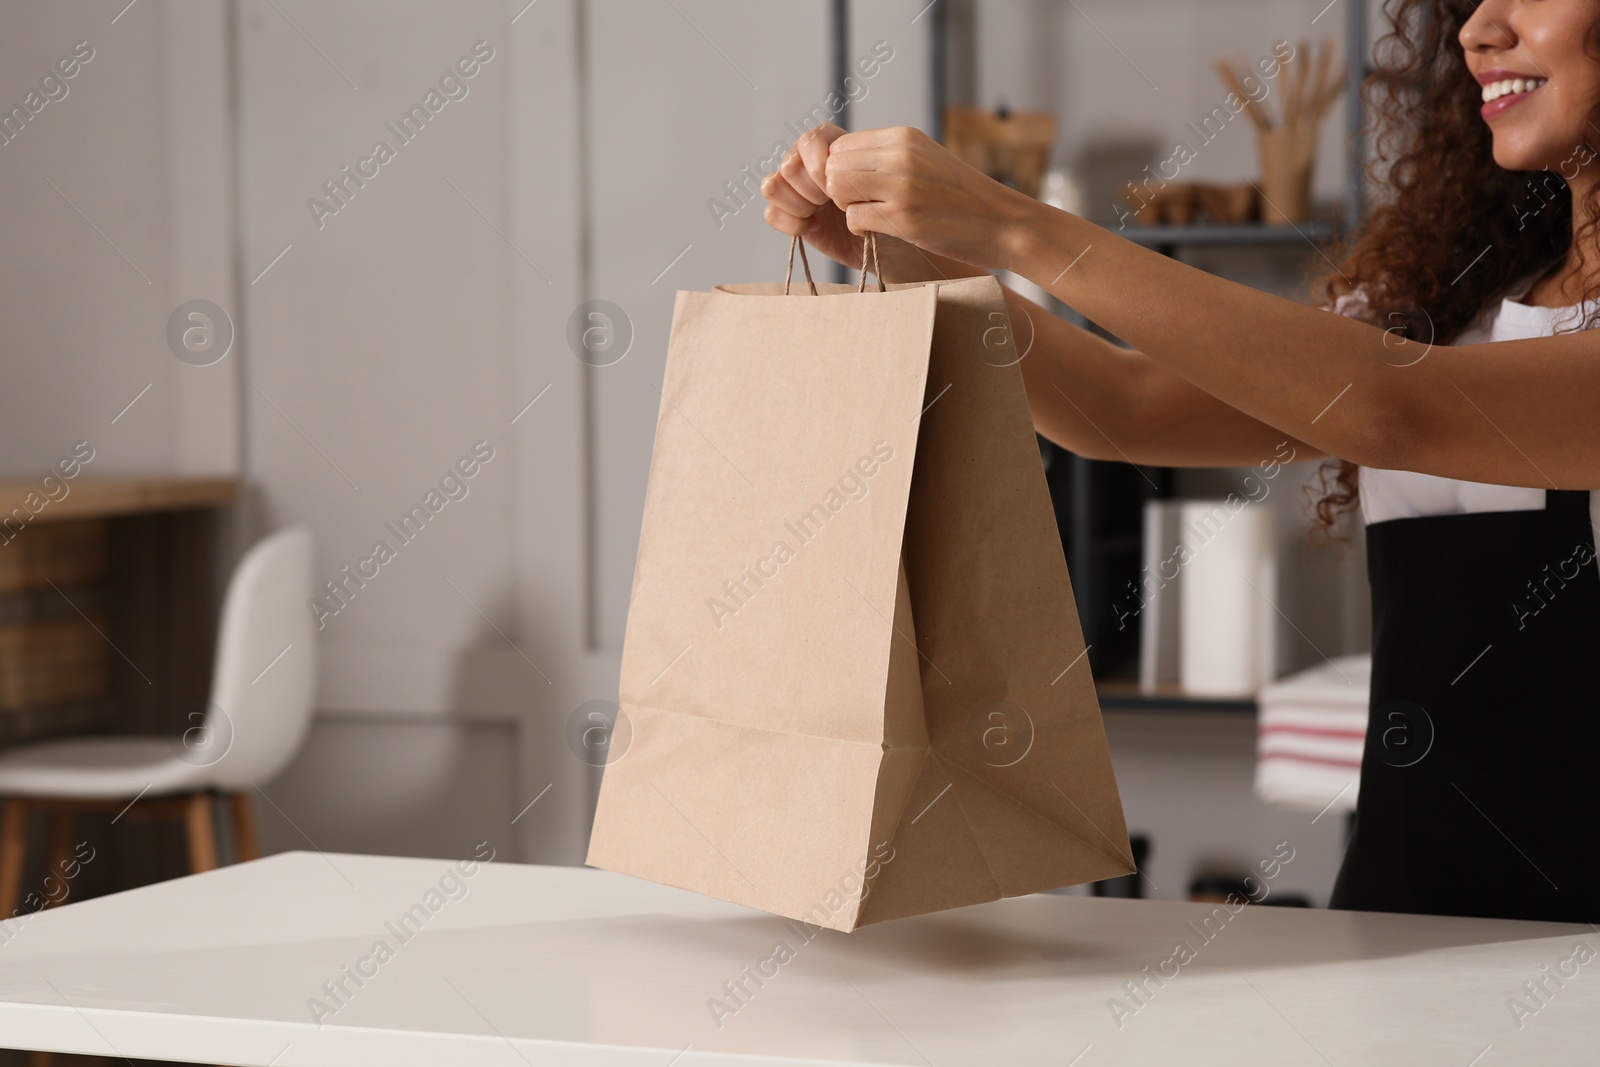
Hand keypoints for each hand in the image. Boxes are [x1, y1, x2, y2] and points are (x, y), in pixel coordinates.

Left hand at [823, 126, 1041, 271]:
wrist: (1003, 222)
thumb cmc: (961, 198)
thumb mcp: (925, 160)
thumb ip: (888, 157)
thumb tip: (841, 161)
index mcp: (903, 137)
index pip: (840, 144)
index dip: (840, 170)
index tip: (858, 188)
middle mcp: (900, 154)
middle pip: (833, 165)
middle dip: (839, 189)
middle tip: (862, 204)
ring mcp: (901, 184)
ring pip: (837, 188)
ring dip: (847, 206)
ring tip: (872, 214)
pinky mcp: (903, 215)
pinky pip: (853, 218)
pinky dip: (860, 228)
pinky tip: (883, 229)